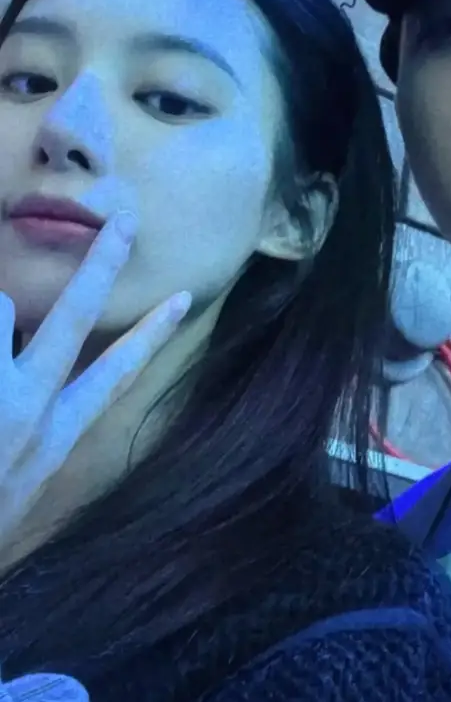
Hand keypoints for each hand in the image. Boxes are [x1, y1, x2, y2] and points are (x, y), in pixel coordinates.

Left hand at [0, 212, 190, 537]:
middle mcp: (30, 409)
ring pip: (1, 308)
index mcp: (53, 437)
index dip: (150, 334)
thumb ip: (34, 426)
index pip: (113, 375)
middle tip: (121, 222)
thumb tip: (32, 358)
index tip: (182, 299)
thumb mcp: (16, 479)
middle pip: (76, 319)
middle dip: (102, 266)